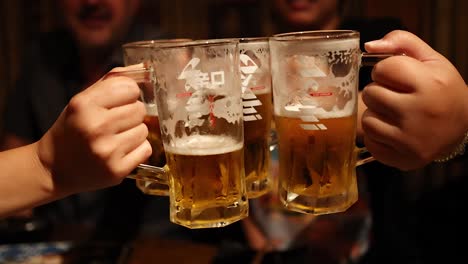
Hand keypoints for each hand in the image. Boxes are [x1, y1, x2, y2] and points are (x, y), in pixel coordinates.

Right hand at [36, 67, 151, 194]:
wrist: (54, 169)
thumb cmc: (72, 129)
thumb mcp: (82, 100)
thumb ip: (111, 81)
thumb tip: (144, 67)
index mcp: (83, 105)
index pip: (129, 88)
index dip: (127, 94)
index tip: (119, 102)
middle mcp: (95, 127)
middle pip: (140, 109)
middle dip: (132, 114)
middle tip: (116, 123)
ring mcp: (107, 151)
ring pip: (144, 130)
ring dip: (135, 133)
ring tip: (117, 138)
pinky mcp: (116, 170)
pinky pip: (146, 150)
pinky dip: (138, 150)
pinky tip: (121, 151)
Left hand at [361, 30, 467, 169]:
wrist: (460, 130)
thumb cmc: (442, 90)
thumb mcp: (431, 60)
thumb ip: (402, 42)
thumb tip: (369, 45)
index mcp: (430, 84)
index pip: (383, 69)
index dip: (385, 70)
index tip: (395, 75)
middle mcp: (421, 113)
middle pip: (371, 94)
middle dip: (378, 91)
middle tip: (394, 95)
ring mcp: (410, 139)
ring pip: (367, 120)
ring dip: (376, 114)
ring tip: (393, 113)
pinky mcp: (402, 158)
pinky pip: (370, 141)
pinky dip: (377, 135)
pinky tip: (393, 130)